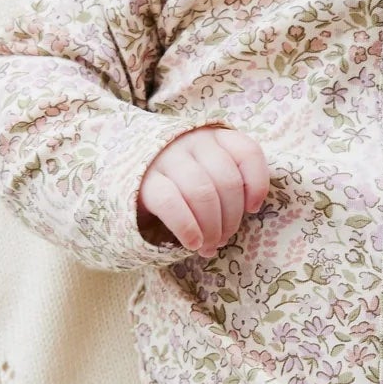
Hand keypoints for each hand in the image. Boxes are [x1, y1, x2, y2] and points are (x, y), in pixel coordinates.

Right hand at [137, 126, 269, 252]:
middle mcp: (191, 142)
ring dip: (212, 228)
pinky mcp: (144, 181)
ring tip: (209, 246)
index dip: (257, 183)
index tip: (253, 208)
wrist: (125, 174)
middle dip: (231, 219)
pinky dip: (188, 228)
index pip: (247, 152)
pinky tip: (193, 243)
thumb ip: (228, 181)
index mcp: (213, 137)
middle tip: (223, 239)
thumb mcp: (205, 170)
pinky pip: (171, 203)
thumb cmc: (177, 179)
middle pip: (227, 182)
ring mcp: (166, 158)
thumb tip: (249, 211)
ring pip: (202, 193)